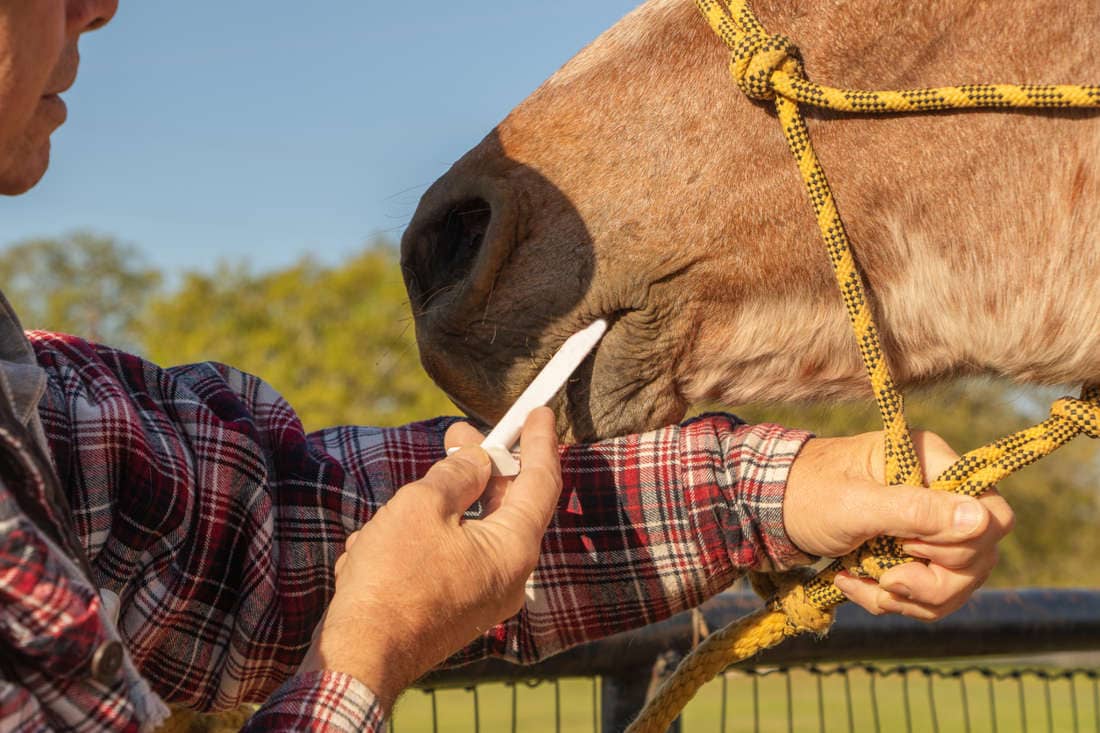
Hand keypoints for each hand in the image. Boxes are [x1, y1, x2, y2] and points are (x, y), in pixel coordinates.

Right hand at [299, 408, 561, 708]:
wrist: (360, 657)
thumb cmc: (392, 581)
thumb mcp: (422, 507)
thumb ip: (457, 475)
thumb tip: (478, 462)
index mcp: (513, 549)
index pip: (541, 483)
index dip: (539, 442)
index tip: (539, 413)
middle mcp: (508, 576)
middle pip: (505, 505)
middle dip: (479, 468)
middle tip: (457, 435)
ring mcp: (482, 596)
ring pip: (467, 530)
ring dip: (434, 510)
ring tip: (395, 506)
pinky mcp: (454, 609)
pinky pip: (446, 559)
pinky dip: (417, 543)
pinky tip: (376, 546)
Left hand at [784, 430, 1014, 620]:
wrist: (768, 510)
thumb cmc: (807, 495)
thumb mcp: (855, 505)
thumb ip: (914, 511)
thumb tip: (982, 521)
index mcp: (932, 462)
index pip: (992, 514)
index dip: (958, 543)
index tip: (907, 543)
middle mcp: (941, 491)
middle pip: (981, 556)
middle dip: (932, 581)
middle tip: (885, 576)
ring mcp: (930, 525)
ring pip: (958, 581)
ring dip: (911, 597)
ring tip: (865, 585)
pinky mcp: (914, 552)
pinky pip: (930, 593)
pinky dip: (895, 600)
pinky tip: (853, 585)